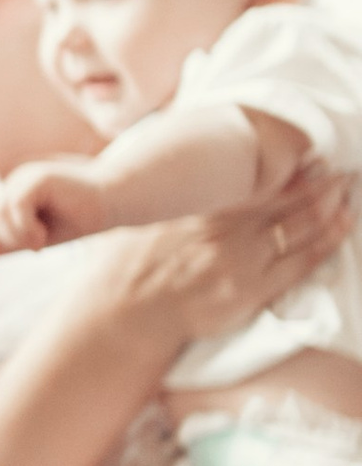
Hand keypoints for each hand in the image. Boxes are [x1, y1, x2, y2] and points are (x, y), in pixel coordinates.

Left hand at [0, 157, 110, 253]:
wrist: (112, 203)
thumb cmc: (77, 220)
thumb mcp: (38, 238)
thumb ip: (10, 243)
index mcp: (14, 193)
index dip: (2, 238)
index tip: (32, 246)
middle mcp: (16, 181)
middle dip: (7, 239)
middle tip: (36, 246)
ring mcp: (26, 177)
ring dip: (16, 236)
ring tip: (39, 242)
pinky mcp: (39, 177)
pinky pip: (16, 205)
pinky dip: (24, 228)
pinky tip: (42, 237)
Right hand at [88, 161, 352, 357]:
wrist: (127, 311)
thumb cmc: (133, 264)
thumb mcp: (151, 214)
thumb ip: (180, 195)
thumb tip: (188, 171)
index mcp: (204, 208)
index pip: (260, 181)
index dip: (292, 167)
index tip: (312, 154)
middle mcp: (226, 230)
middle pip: (287, 200)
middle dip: (321, 183)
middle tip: (342, 171)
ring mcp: (241, 261)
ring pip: (300, 227)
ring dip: (331, 206)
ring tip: (348, 193)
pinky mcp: (250, 291)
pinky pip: (299, 263)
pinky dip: (326, 242)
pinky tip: (343, 226)